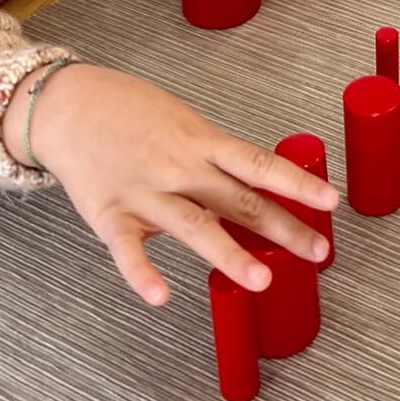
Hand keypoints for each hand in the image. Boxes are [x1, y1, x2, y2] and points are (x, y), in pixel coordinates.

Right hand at [3, 62, 337, 306]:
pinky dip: (142, 274)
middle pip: (240, 201)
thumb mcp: (182, 123)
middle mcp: (180, 168)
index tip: (330, 202)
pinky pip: (128, 250)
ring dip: (230, 255)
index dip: (298, 183)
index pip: (260, 165)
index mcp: (202, 143)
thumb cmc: (129, 112)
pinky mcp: (111, 214)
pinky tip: (160, 296)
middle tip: (319, 253)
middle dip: (284, 229)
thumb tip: (250, 188)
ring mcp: (146, 192)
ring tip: (262, 280)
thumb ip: (213, 159)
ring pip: (195, 226)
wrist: (69, 104)